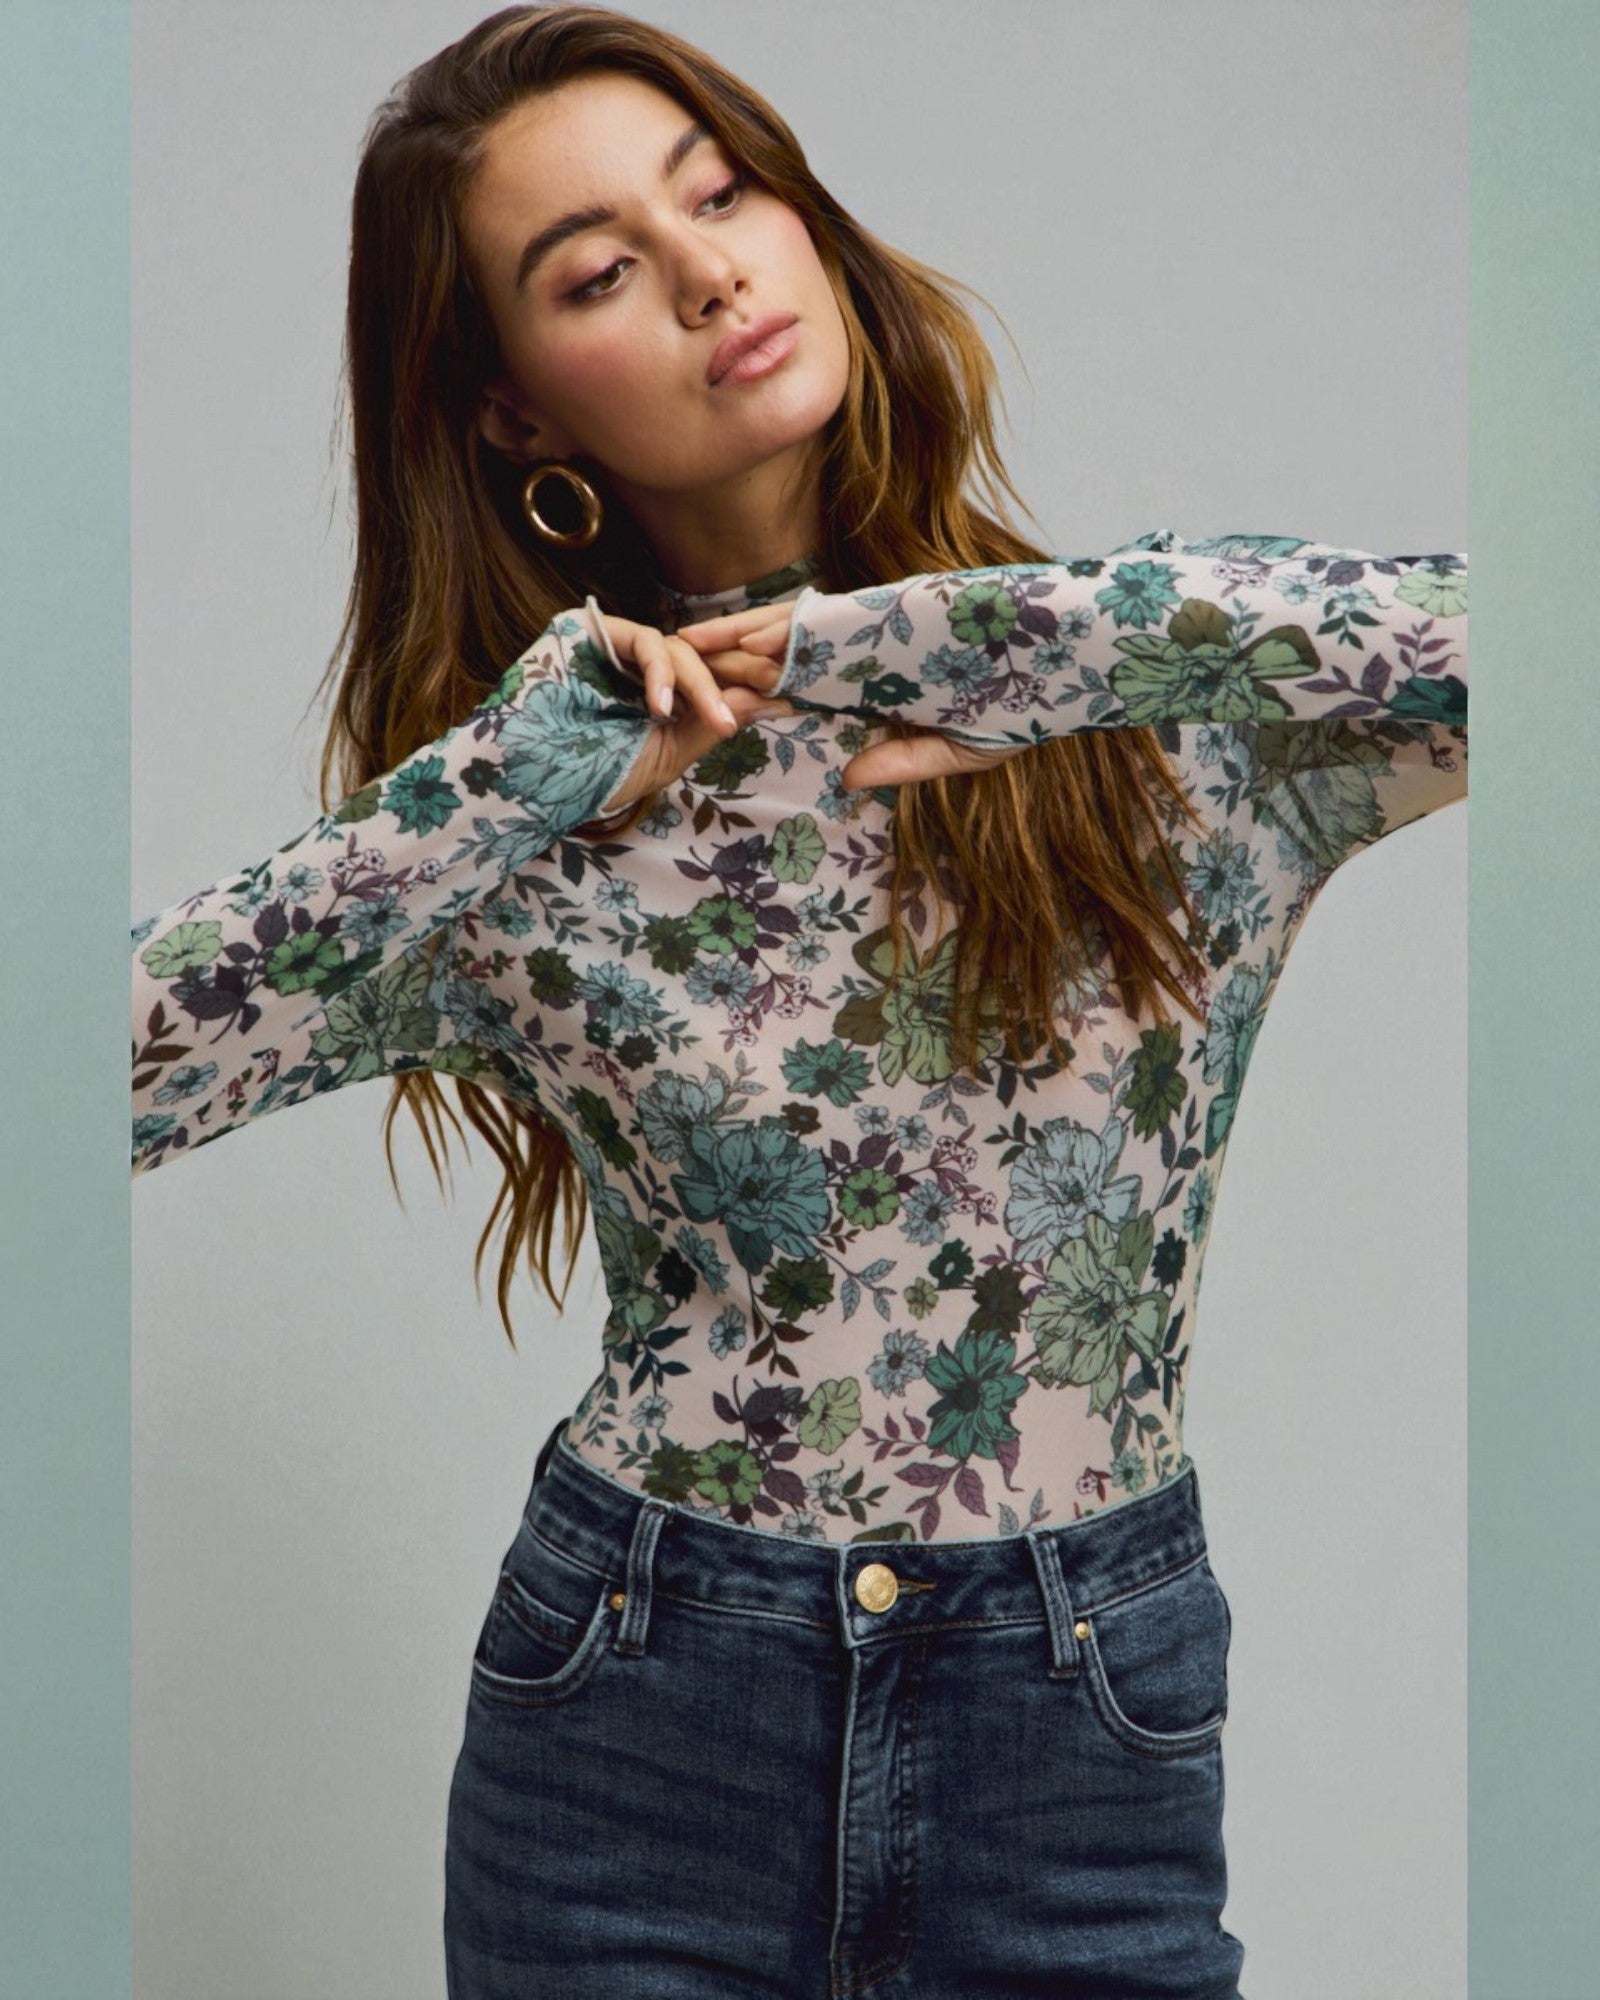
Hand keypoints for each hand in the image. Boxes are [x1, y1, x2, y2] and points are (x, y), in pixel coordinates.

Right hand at [589, 611, 797, 812]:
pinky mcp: (594, 631)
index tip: (792, 697)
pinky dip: (660, 673)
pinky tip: (660, 707)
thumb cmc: (599, 776)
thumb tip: (770, 700)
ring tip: (714, 719)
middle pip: (706, 654)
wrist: (535, 784)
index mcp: (666, 693)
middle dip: (743, 670)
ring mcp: (620, 646)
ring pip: (680, 648)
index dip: (753, 682)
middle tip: (775, 684)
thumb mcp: (670, 755)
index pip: (717, 676)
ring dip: (703, 683)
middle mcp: (646, 665)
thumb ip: (712, 725)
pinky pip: (643, 642)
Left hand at [675, 600, 1032, 791]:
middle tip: (672, 669)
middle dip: (730, 667)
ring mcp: (873, 631)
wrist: (1074, 661)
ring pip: (790, 638)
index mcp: (880, 687)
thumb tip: (847, 779)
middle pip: (784, 661)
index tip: (714, 711)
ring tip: (682, 646)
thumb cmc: (1026, 709)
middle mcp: (867, 656)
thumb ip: (903, 761)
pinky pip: (821, 622)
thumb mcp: (958, 751)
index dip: (760, 702)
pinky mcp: (885, 611)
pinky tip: (732, 638)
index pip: (806, 695)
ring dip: (736, 643)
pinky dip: (776, 629)